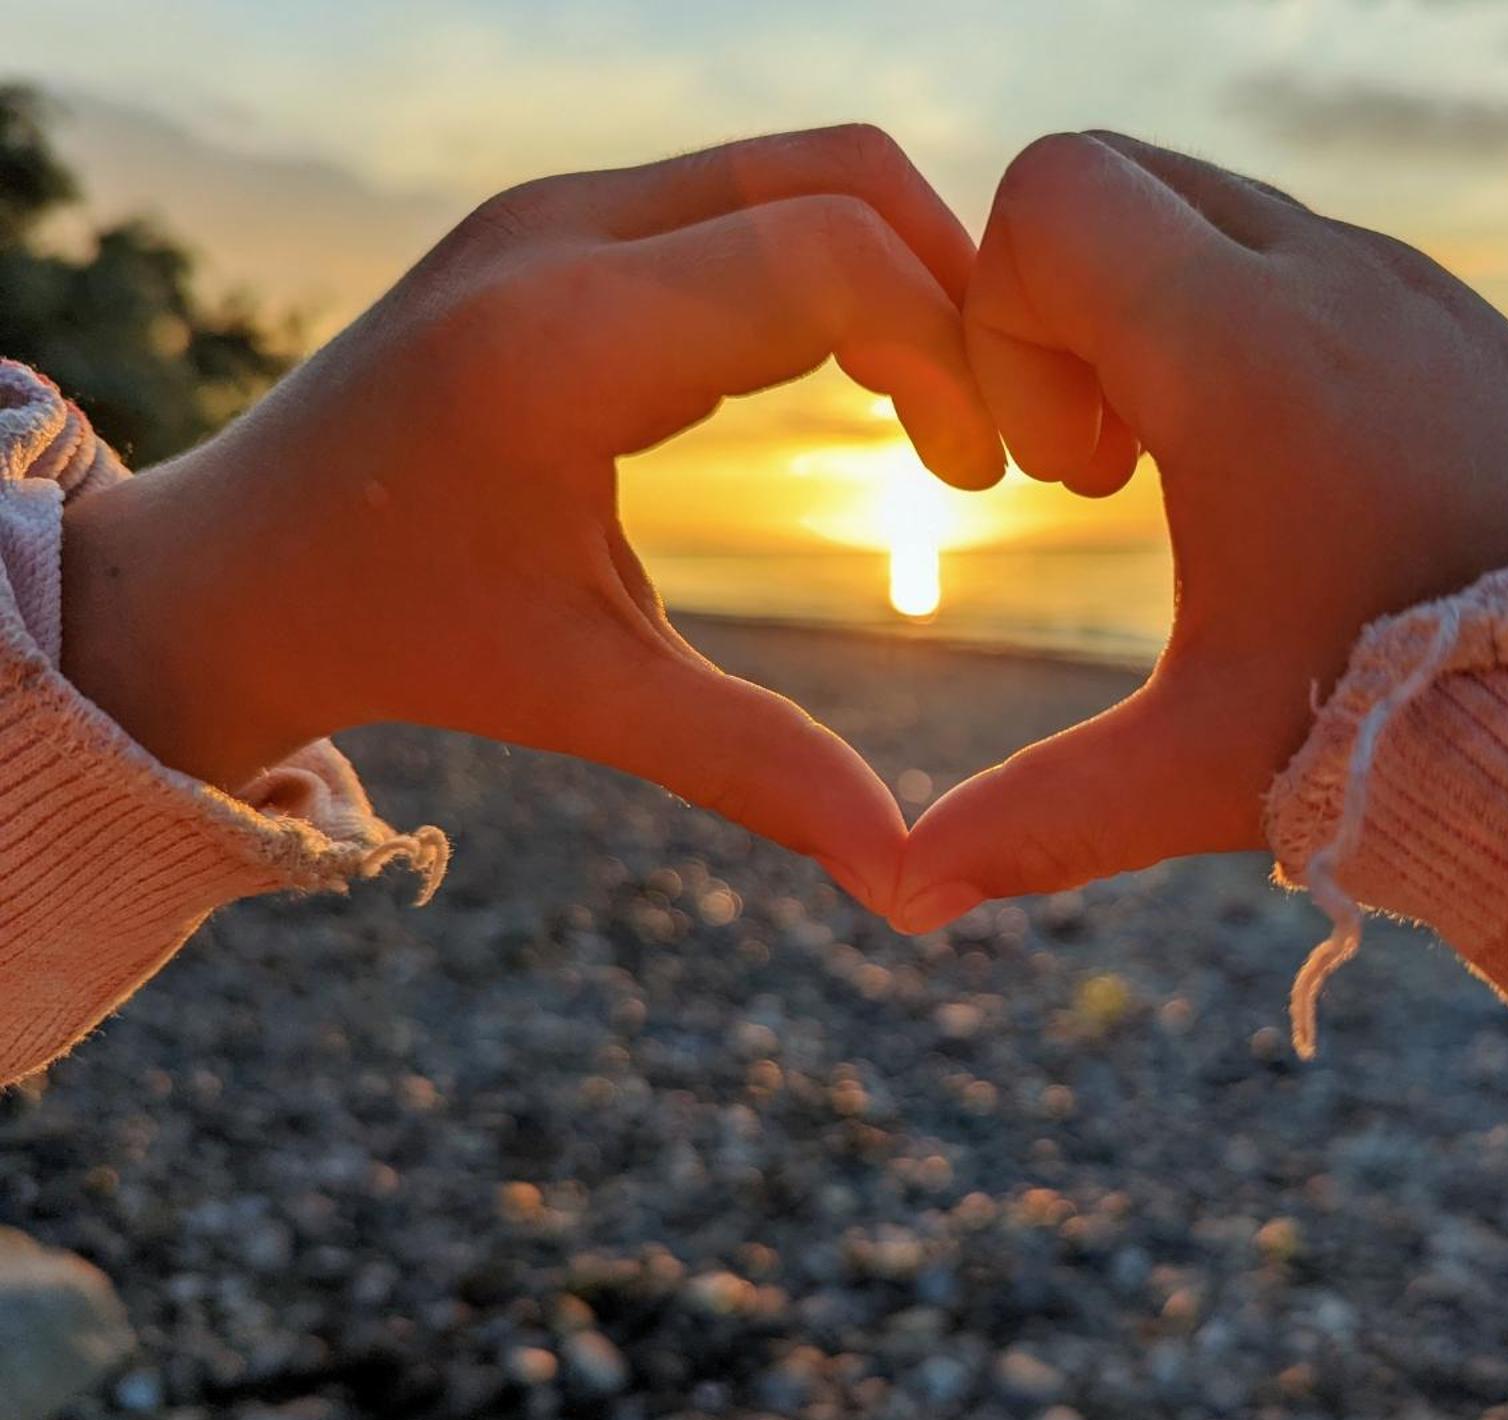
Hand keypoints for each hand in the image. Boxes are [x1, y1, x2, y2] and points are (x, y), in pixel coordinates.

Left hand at [60, 125, 1003, 908]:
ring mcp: (556, 207)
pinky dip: (832, 271)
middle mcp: (558, 231)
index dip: (953, 356)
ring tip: (941, 414)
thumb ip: (755, 767)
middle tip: (991, 431)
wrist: (236, 568)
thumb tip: (904, 881)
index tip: (978, 478)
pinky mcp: (562, 218)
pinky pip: (746, 198)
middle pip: (842, 173)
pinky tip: (855, 383)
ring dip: (899, 275)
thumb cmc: (404, 634)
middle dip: (955, 288)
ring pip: (801, 170)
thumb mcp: (586, 697)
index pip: (832, 262)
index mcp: (562, 341)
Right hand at [895, 131, 1507, 929]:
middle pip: (1114, 179)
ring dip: (1154, 318)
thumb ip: (1038, 819)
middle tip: (1101, 470)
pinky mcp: (1452, 313)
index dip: (995, 316)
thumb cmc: (1435, 726)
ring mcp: (1400, 279)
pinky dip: (1242, 326)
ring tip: (1185, 480)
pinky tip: (1281, 481)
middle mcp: (1321, 273)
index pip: (1044, 192)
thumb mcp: (1205, 771)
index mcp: (1235, 347)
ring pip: (1207, 212)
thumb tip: (900, 895)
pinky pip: (1296, 255)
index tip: (1051, 475)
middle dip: (1060, 307)